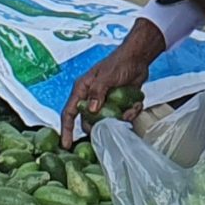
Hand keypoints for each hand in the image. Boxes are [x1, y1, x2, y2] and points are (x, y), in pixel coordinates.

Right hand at [61, 29, 155, 145]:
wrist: (138, 59)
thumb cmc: (118, 63)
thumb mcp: (106, 76)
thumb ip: (97, 92)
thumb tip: (91, 110)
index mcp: (82, 90)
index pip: (69, 112)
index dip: (66, 129)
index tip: (66, 145)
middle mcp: (91, 98)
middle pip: (90, 122)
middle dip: (102, 125)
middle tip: (114, 123)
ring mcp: (105, 103)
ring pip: (108, 121)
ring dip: (121, 118)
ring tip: (130, 108)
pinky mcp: (118, 105)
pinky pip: (122, 117)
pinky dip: (130, 113)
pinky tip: (136, 104)